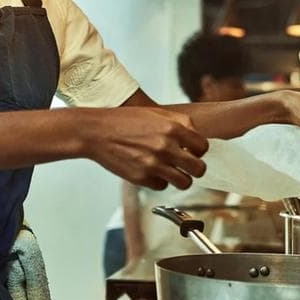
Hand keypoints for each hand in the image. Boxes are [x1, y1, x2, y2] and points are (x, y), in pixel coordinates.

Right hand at [74, 107, 209, 190]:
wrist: (96, 132)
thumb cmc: (124, 121)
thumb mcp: (156, 113)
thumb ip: (180, 123)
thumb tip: (195, 138)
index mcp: (172, 127)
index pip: (203, 147)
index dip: (199, 151)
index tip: (192, 152)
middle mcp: (166, 147)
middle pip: (199, 169)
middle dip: (195, 168)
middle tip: (187, 166)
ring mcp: (154, 164)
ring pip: (184, 183)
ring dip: (180, 178)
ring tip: (172, 172)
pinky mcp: (142, 178)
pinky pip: (162, 186)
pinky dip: (159, 181)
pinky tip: (151, 171)